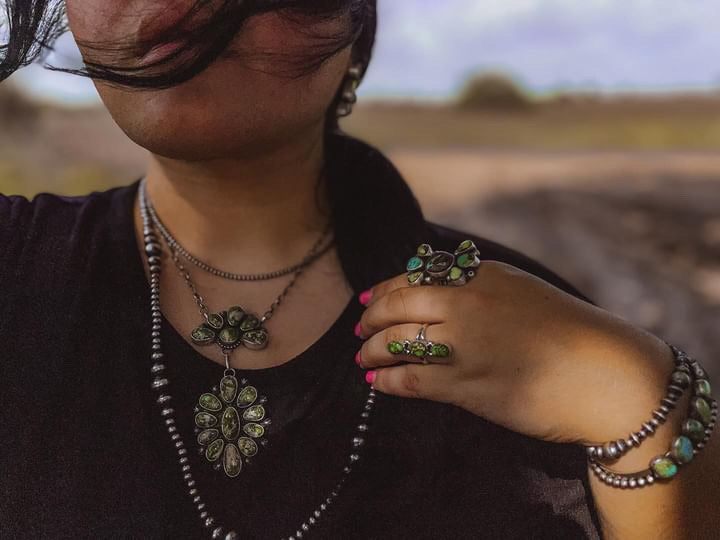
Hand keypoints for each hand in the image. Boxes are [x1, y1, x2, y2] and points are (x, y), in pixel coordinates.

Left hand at [355, 260, 675, 445]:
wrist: (605, 374)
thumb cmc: (570, 333)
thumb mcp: (522, 290)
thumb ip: (479, 287)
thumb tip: (436, 290)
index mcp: (481, 275)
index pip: (414, 277)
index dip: (383, 291)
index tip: (367, 301)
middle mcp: (466, 303)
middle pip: (397, 305)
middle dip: (369, 319)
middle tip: (358, 331)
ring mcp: (463, 344)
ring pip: (396, 342)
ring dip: (372, 351)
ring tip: (363, 359)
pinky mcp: (465, 385)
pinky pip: (410, 380)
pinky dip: (387, 381)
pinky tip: (379, 385)